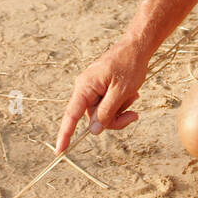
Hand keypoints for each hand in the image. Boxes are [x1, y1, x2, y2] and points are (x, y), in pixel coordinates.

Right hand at [55, 35, 149, 152]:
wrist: (137, 46)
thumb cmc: (129, 65)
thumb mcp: (120, 92)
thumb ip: (106, 112)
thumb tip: (93, 131)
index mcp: (85, 87)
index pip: (71, 116)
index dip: (65, 134)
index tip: (59, 151)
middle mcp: (85, 88)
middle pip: (93, 118)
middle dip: (114, 119)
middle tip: (133, 114)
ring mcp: (93, 88)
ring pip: (103, 113)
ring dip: (120, 109)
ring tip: (133, 95)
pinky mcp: (101, 88)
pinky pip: (108, 104)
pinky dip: (121, 103)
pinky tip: (132, 93)